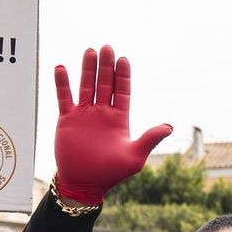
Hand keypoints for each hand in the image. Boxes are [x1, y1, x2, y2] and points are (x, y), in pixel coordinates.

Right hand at [52, 45, 173, 204]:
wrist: (85, 184)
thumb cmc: (111, 174)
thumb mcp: (135, 157)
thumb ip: (150, 139)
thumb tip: (169, 127)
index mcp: (119, 119)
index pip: (122, 91)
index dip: (123, 75)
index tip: (123, 59)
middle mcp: (102, 113)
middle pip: (105, 83)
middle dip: (106, 66)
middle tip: (107, 47)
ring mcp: (84, 115)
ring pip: (86, 86)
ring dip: (87, 69)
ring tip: (90, 51)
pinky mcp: (67, 120)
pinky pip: (64, 98)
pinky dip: (63, 83)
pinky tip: (61, 68)